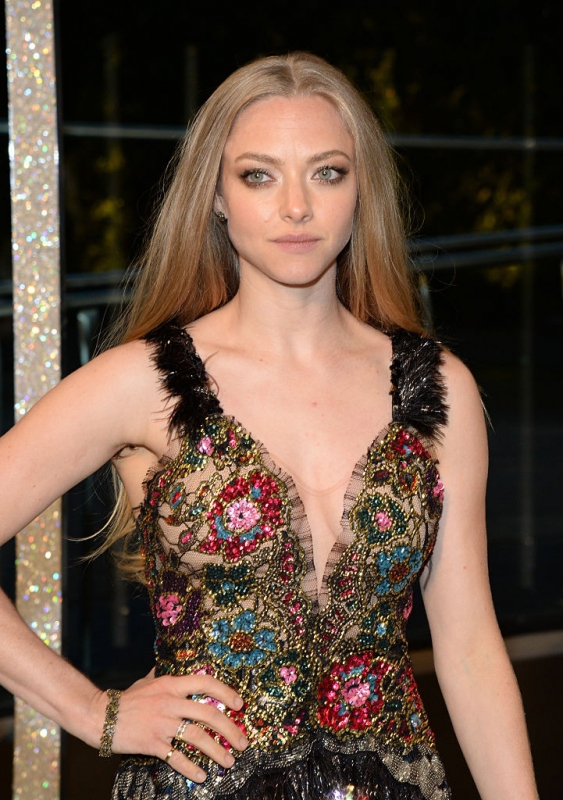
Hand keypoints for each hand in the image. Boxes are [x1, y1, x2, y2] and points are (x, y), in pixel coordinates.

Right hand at [98, 670, 247, 783]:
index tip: (239, 704)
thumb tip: (165, 664)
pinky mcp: (152, 743)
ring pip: (198, 737)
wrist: (100, 716)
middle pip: (209, 714)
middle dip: (230, 729)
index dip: (226, 693)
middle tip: (242, 742)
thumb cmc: (125, 699)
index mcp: (171, 684)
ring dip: (217, 751)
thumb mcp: (146, 681)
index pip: (206, 683)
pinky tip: (202, 776)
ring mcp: (162, 723)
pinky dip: (191, 768)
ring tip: (229, 761)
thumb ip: (160, 674)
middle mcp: (170, 702)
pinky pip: (177, 757)